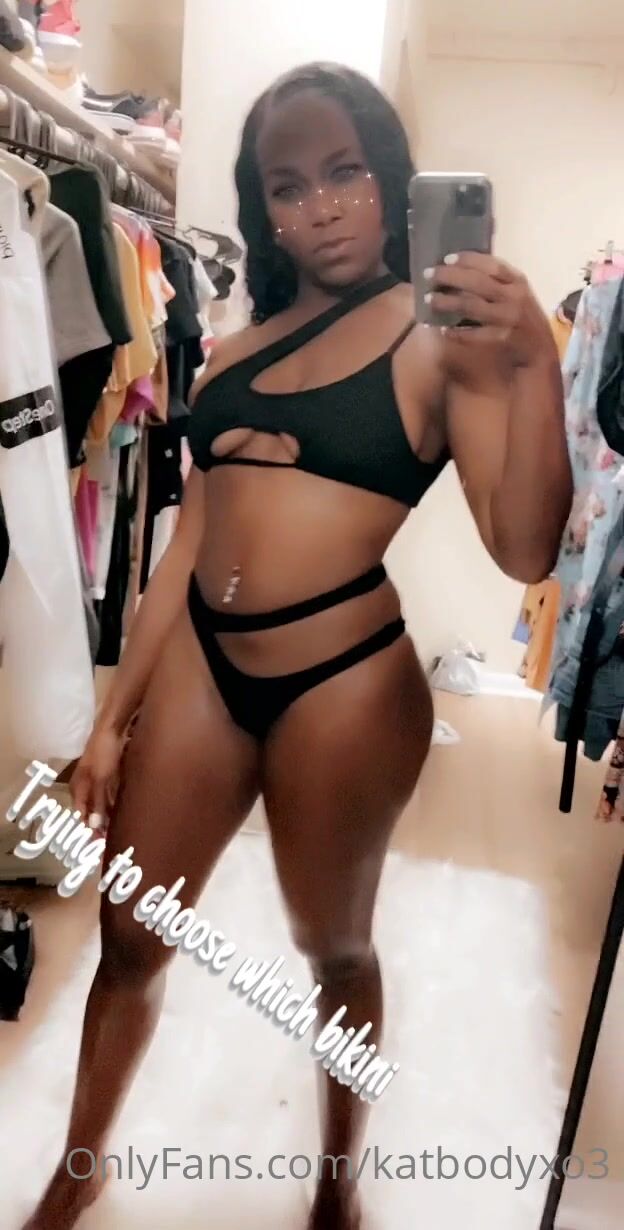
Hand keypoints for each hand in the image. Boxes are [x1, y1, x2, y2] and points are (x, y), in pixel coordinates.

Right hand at [69, 724, 125, 836]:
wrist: (112, 730)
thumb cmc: (103, 754)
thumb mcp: (101, 779)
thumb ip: (98, 802)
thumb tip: (93, 826)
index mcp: (77, 789)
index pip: (80, 817)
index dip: (87, 832)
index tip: (97, 847)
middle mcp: (83, 788)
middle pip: (88, 813)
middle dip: (96, 828)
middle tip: (108, 843)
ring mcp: (94, 782)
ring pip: (98, 807)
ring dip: (105, 819)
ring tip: (114, 834)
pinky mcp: (106, 778)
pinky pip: (107, 798)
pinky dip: (112, 807)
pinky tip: (119, 816)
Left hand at [425, 252, 554, 370]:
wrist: (540, 349)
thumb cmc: (525, 317)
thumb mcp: (518, 293)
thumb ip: (499, 281)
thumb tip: (463, 269)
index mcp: (518, 282)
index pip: (491, 265)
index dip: (468, 260)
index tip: (446, 258)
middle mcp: (513, 297)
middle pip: (477, 282)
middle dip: (450, 276)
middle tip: (428, 275)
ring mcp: (507, 318)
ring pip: (471, 306)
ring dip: (447, 302)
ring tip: (428, 300)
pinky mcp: (501, 338)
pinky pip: (473, 334)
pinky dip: (456, 332)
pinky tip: (442, 329)